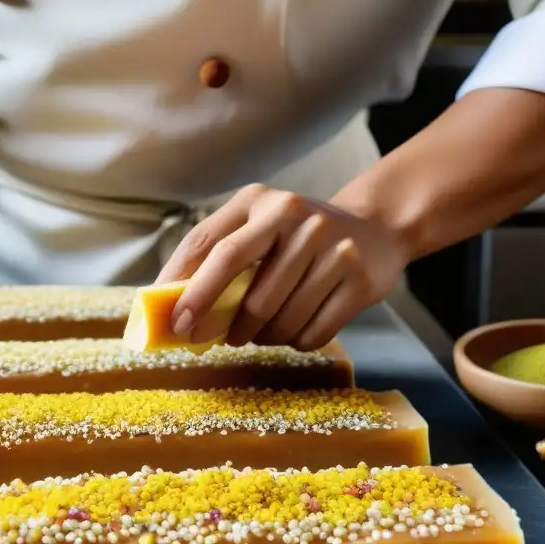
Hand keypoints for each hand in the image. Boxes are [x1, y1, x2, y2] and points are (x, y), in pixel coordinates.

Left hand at [155, 184, 408, 350]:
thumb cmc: (296, 236)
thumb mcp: (256, 226)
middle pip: (251, 293)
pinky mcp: (360, 281)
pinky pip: (314, 333)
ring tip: (259, 332)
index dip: (192, 291)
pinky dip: (296, 341)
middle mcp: (298, 218)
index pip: (216, 248)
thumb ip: (214, 256)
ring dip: (262, 337)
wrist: (374, 228)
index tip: (176, 324)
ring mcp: (334, 249)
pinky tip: (293, 330)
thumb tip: (170, 307)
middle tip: (215, 339)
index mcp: (261, 201)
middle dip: (226, 326)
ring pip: (282, 320)